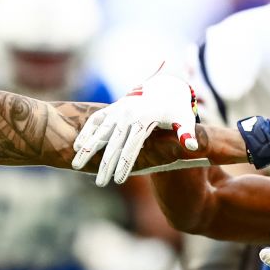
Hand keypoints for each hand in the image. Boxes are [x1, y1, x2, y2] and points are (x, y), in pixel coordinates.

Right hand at [71, 66, 198, 186]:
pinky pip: (96, 120)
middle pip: (113, 144)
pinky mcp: (112, 108)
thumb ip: (186, 133)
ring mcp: (118, 110)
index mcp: (144, 120)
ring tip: (76, 165)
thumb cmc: (176, 107)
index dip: (124, 165)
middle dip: (105, 165)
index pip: (132, 148)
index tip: (118, 181)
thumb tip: (193, 148)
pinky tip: (77, 146)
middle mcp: (128, 115)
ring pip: (99, 131)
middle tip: (99, 183)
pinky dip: (86, 132)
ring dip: (87, 148)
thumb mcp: (184, 118)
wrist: (165, 85)